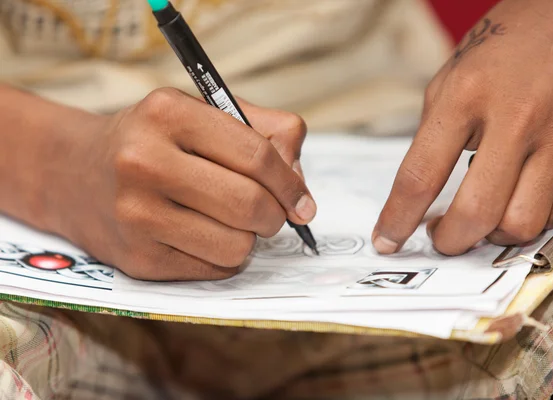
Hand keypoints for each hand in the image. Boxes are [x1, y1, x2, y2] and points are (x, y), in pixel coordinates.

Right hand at [48, 88, 314, 279]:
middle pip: (249, 205)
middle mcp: (144, 162)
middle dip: (275, 216)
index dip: (291, 185)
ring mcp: (136, 214)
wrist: (73, 173)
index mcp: (168, 114)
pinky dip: (223, 257)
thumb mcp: (202, 113)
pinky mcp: (136, 258)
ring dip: (248, 239)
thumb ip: (266, 132)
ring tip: (230, 222)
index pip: (256, 157)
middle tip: (271, 215)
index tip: (302, 202)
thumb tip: (299, 187)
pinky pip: (213, 270)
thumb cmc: (153, 141)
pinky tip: (203, 237)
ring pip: (236, 246)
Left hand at [373, 0, 552, 254]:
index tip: (387, 239)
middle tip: (440, 236)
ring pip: (522, 224)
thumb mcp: (452, 78)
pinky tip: (516, 197)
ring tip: (480, 216)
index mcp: (466, 95)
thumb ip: (435, 135)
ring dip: (492, 234)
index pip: (420, 177)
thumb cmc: (509, 44)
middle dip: (449, 241)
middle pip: (476, 214)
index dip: (397, 219)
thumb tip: (421, 193)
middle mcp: (518, 119)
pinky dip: (530, 215)